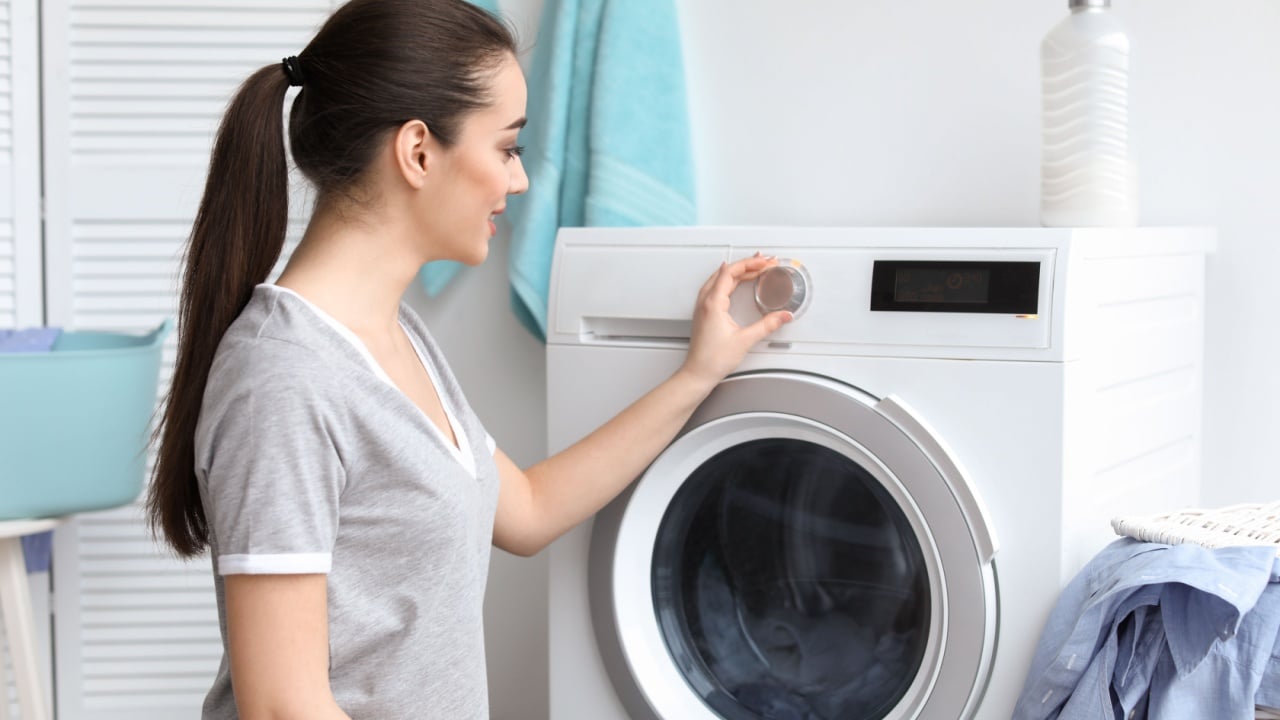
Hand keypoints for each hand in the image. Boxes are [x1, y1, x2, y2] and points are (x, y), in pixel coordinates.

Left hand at [679, 253, 792, 388]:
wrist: (698, 373)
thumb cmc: (712, 359)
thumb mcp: (745, 340)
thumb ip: (767, 325)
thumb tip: (783, 316)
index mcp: (713, 303)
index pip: (731, 272)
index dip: (750, 263)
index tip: (764, 262)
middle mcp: (705, 302)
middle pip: (726, 272)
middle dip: (747, 264)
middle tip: (764, 262)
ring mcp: (703, 307)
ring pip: (720, 278)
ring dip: (737, 271)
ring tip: (753, 267)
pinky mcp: (704, 313)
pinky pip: (715, 287)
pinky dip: (728, 280)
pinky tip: (733, 282)